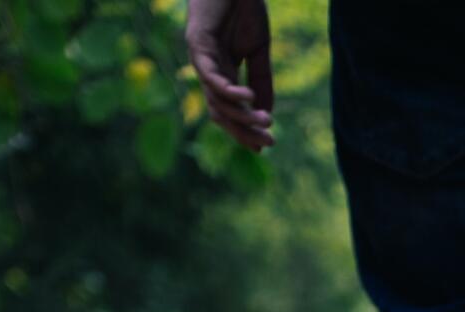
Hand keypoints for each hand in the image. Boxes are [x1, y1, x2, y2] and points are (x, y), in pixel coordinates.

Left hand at [188, 0, 273, 150]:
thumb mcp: (258, 49)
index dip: (245, 130)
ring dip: (240, 114)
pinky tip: (247, 96)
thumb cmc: (243, 8)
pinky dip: (228, 89)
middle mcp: (207, 70)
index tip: (265, 145)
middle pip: (220, 113)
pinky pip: (210, 75)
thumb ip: (261, 79)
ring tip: (265, 121)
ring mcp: (200, 58)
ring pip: (216, 99)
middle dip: (243, 131)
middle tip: (267, 143)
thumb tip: (265, 113)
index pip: (230, 110)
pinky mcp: (197, 43)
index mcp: (221, 72)